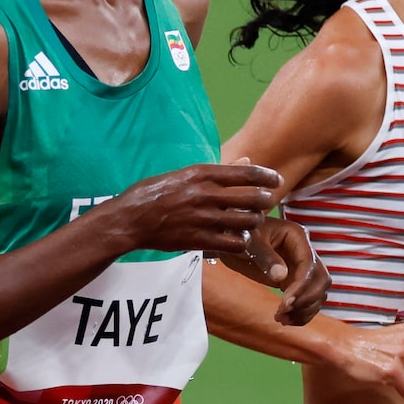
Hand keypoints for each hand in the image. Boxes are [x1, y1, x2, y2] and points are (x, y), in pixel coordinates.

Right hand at [110, 162, 278, 257]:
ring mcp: (203, 219)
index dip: (267, 177)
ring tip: (251, 221)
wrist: (128, 220)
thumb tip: (245, 160)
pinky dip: (241, 241)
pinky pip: (234, 243)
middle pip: (253, 198)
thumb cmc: (152, 194)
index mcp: (201, 174)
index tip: (276, 180)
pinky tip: (238, 238)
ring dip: (254, 222)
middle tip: (265, 203)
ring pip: (248, 221)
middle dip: (266, 201)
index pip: (246, 173)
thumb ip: (215, 171)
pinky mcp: (199, 240)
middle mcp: (205, 195)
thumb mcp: (182, 175)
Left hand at [219, 214, 328, 325]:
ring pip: (318, 292)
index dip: (301, 285)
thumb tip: (281, 277)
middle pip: (321, 279)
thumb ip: (264, 257)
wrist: (231, 237)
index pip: (309, 264)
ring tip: (282, 319)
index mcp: (297, 236)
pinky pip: (307, 299)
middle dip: (305, 299)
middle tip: (283, 313)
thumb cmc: (239, 232)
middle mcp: (304, 251)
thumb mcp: (249, 242)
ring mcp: (301, 267)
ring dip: (305, 309)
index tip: (287, 303)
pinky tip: (286, 320)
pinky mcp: (294, 280)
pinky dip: (301, 312)